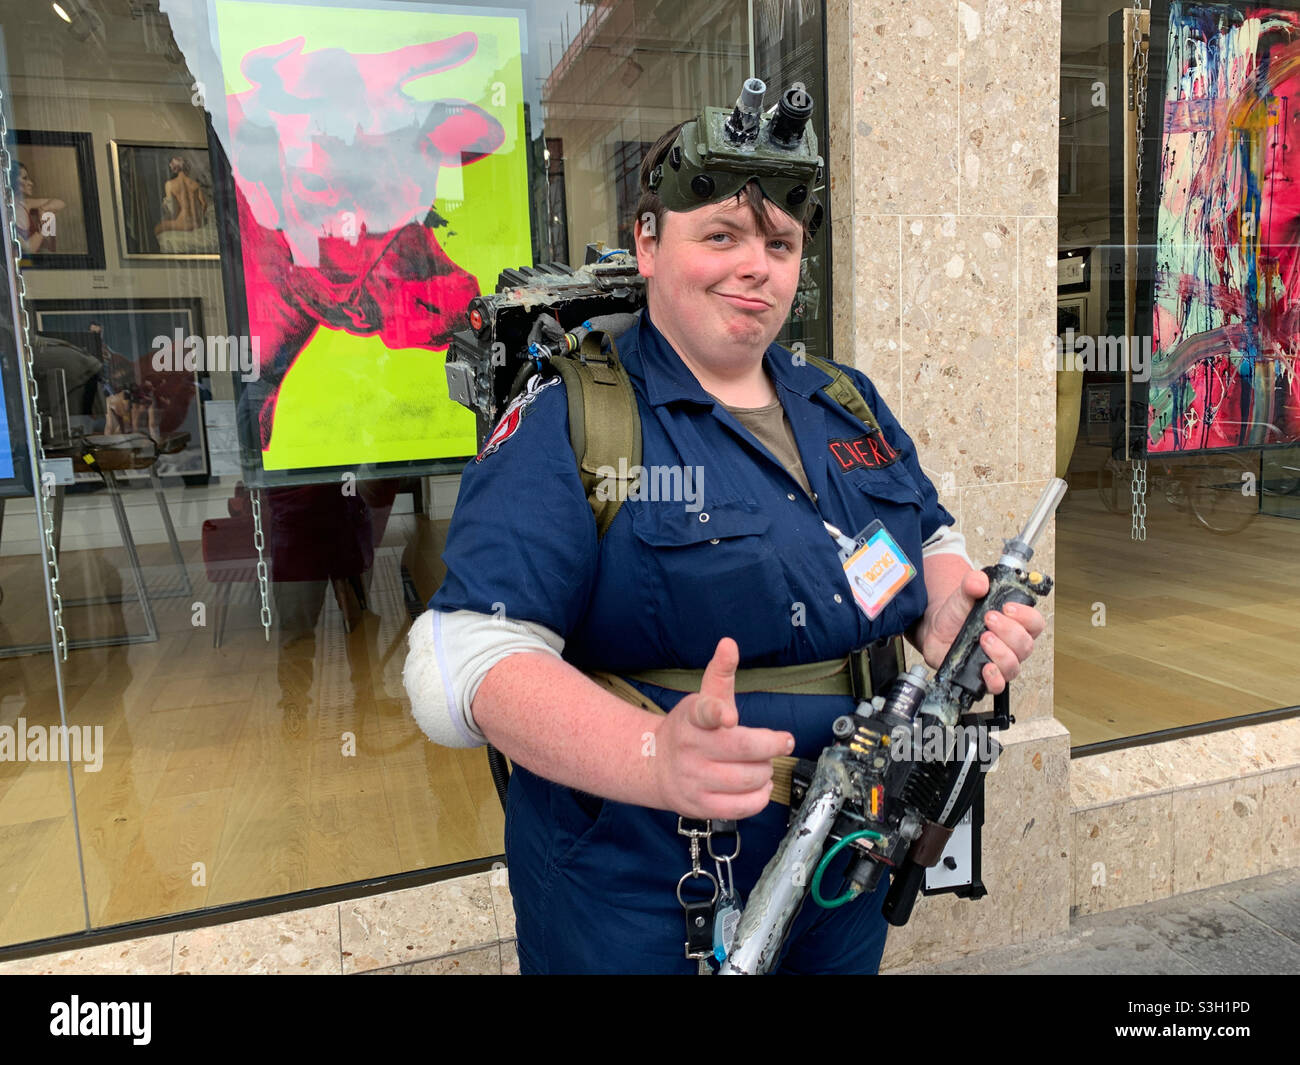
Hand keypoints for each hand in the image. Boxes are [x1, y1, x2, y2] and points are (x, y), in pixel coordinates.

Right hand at [651, 637, 794, 820]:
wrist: (652, 766)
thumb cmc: (689, 730)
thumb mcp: (700, 699)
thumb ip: (720, 674)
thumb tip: (729, 643)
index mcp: (692, 718)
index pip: (703, 713)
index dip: (717, 713)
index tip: (728, 715)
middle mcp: (690, 749)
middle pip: (742, 749)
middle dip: (771, 745)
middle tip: (781, 742)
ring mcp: (694, 779)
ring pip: (749, 778)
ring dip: (766, 770)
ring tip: (762, 764)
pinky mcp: (701, 806)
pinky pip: (743, 806)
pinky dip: (760, 795)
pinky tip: (758, 785)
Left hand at [919, 569, 1044, 692]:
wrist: (936, 629)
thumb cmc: (957, 613)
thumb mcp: (964, 593)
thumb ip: (973, 583)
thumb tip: (979, 582)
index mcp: (1015, 624)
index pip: (1035, 623)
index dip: (1026, 616)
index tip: (1007, 607)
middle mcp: (1012, 646)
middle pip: (1026, 644)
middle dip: (1009, 630)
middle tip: (988, 618)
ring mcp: (999, 663)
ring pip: (1014, 665)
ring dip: (1001, 652)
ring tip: (983, 638)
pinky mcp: (984, 677)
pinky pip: (998, 686)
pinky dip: (994, 679)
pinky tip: (986, 668)